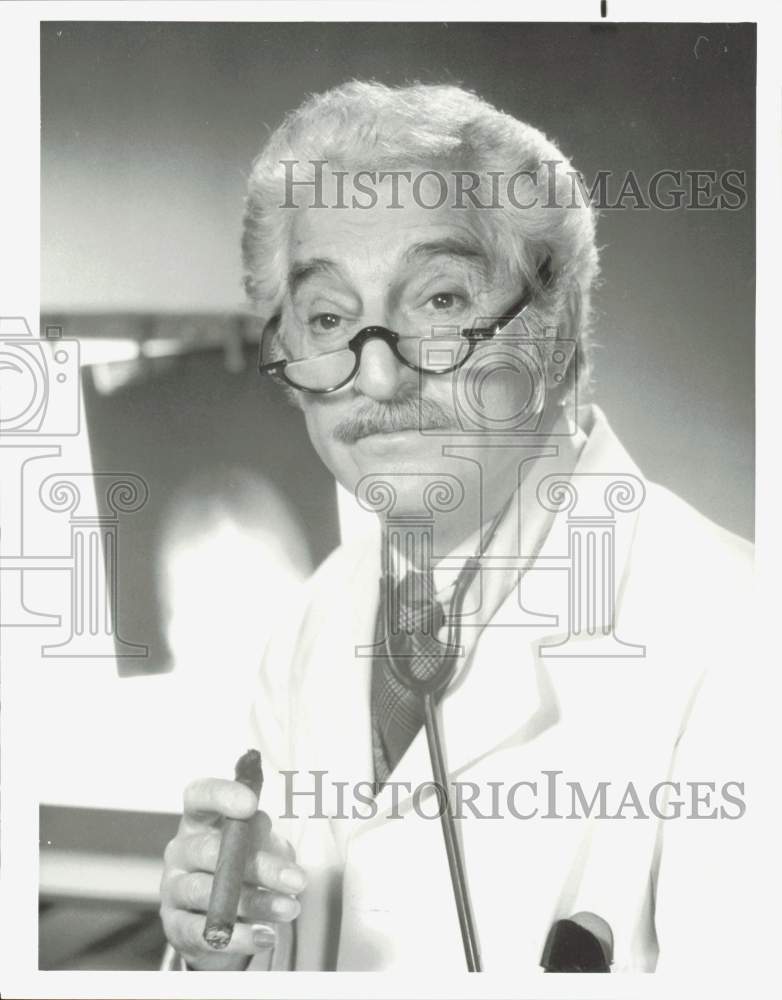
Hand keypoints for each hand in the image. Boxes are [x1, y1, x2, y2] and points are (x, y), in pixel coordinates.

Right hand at [160, 777, 305, 969]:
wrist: (218, 919)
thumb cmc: (241, 867)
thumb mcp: (257, 846)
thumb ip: (264, 839)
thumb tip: (272, 843)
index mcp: (199, 820)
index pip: (200, 796)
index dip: (222, 796)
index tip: (252, 804)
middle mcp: (180, 849)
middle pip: (210, 851)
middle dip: (258, 865)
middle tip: (297, 880)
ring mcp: (173, 888)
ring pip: (208, 893)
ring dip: (255, 902)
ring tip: (290, 909)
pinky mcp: (175, 926)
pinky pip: (204, 932)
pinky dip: (239, 936)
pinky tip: (266, 936)